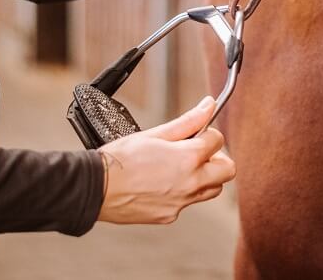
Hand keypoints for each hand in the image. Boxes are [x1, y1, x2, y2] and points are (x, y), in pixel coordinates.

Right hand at [96, 97, 235, 224]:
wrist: (95, 188)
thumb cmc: (120, 159)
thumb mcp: (155, 133)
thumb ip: (188, 121)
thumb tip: (208, 105)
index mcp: (188, 159)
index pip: (218, 141)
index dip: (208, 132)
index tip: (197, 132)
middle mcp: (190, 184)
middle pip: (227, 171)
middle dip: (217, 158)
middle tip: (198, 152)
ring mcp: (181, 203)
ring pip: (211, 190)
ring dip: (204, 177)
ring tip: (180, 167)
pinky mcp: (169, 216)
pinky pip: (188, 203)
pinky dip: (182, 192)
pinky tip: (163, 183)